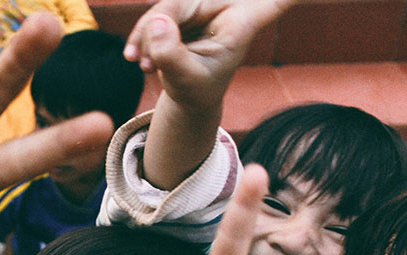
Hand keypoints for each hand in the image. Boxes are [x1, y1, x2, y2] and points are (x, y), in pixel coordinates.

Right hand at [123, 0, 297, 109]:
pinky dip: (142, 35)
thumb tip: (157, 23)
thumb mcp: (187, 82)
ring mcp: (200, 4)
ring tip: (144, 65)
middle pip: (184, 1)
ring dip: (147, 35)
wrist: (188, 94)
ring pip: (165, 5)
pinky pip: (155, 12)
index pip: (271, 0)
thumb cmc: (198, 91)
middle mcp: (225, 6)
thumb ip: (172, 56)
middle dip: (159, 27)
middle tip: (145, 62)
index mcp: (242, 23)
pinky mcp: (181, 6)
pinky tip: (135, 57)